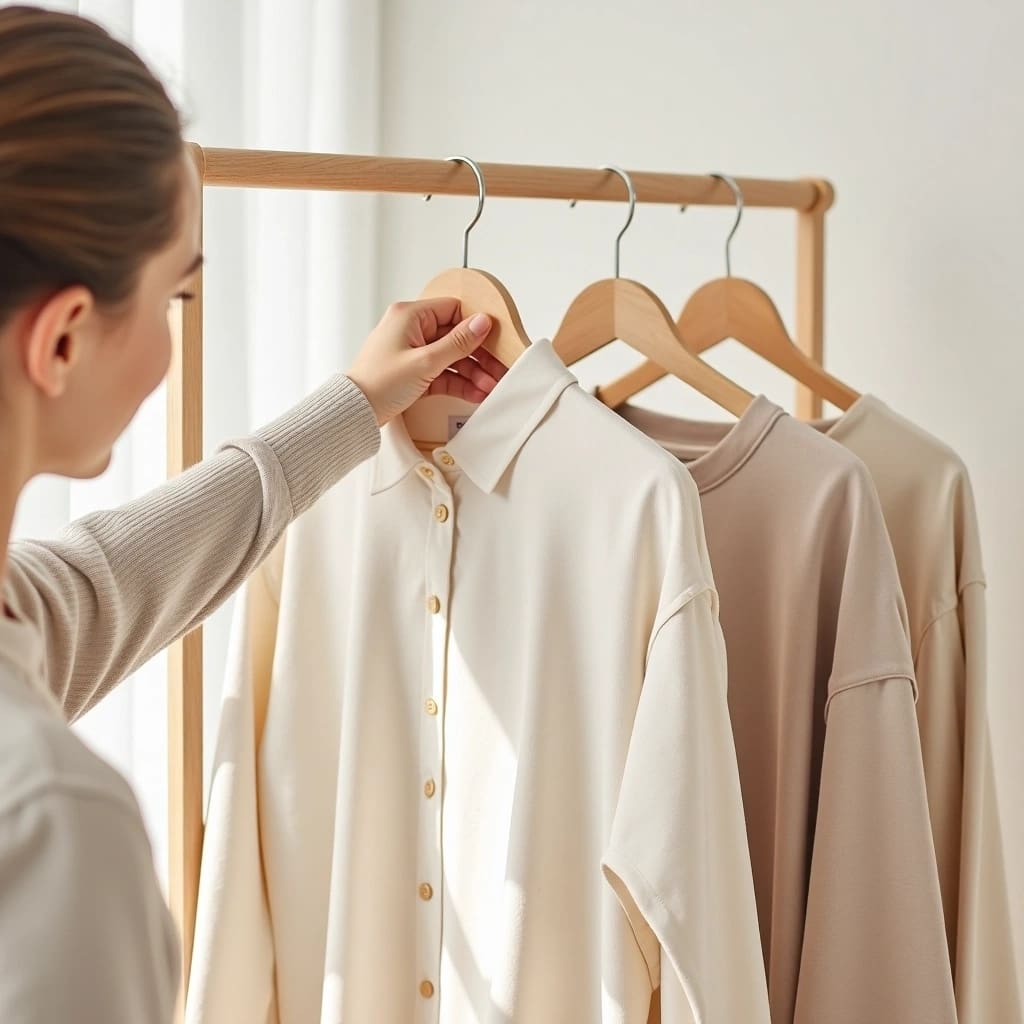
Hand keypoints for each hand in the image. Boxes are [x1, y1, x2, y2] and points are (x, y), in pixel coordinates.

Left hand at [348, 298, 507, 425]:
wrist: (355, 413)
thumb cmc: (379, 384)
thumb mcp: (425, 362)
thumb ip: (457, 342)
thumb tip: (482, 322)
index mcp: (409, 316)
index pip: (453, 310)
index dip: (476, 325)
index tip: (495, 340)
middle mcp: (411, 329)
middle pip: (456, 336)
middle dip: (479, 356)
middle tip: (498, 369)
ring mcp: (413, 351)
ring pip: (452, 357)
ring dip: (472, 372)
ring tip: (490, 387)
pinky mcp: (414, 372)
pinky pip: (443, 372)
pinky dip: (459, 382)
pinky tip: (476, 393)